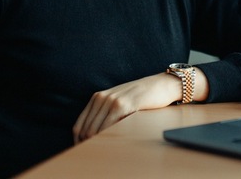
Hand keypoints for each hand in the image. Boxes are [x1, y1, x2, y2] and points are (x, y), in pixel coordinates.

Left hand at [72, 69, 206, 142]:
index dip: (79, 142)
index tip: (84, 152)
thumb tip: (93, 137)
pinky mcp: (123, 104)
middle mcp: (101, 98)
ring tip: (103, 153)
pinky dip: (108, 137)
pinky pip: (109, 126)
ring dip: (96, 143)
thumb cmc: (142, 97)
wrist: (161, 85)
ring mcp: (111, 100)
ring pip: (94, 130)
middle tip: (94, 155)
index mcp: (97, 98)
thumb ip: (106, 114)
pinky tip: (113, 144)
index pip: (79, 125)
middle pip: (85, 130)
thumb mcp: (119, 103)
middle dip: (87, 145)